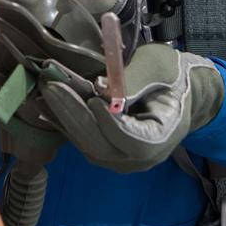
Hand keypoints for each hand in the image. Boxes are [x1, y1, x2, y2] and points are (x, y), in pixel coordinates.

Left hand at [40, 44, 224, 172]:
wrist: (179, 92)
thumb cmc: (171, 76)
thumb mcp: (158, 66)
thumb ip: (134, 80)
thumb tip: (103, 89)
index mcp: (162, 137)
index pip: (132, 141)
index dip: (110, 124)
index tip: (93, 99)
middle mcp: (141, 157)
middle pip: (102, 146)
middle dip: (75, 115)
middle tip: (52, 87)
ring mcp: (122, 159)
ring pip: (88, 146)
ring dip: (65, 118)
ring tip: (47, 90)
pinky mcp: (108, 152)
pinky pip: (83, 142)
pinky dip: (65, 123)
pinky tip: (47, 104)